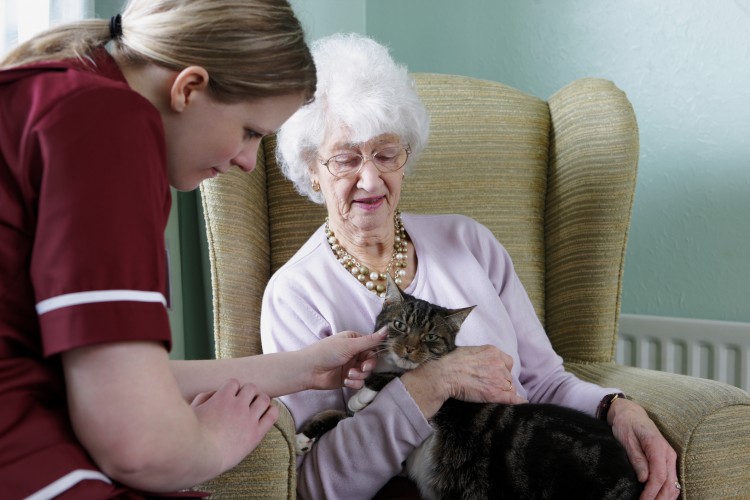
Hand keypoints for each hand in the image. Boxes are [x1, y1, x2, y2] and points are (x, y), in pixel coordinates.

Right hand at [190, 379, 278, 470]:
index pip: (234, 382)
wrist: (201, 458)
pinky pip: (272, 415)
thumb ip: (204, 398)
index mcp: (222, 397)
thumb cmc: (191, 435)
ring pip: (264, 398)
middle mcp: (238, 405)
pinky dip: (271, 410)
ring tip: (256, 407)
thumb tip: (215, 393)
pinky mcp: (256, 433)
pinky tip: (266, 414)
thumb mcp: (192, 410)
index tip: (230, 398)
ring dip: (260, 400)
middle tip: (244, 402)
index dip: (232, 389)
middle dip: (247, 393)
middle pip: (251, 387)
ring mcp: (249, 419)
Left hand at [301, 328, 386, 390]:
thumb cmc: (326, 352)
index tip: (371, 359)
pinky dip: (354, 383)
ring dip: (359, 375)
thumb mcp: (349, 345)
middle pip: (371, 361)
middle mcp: (354, 353)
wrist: (309, 371)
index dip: (374, 354)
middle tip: (362, 368)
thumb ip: (370, 341)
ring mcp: (351, 366)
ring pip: (366, 373)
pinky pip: (359, 382)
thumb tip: (387, 329)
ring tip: (349, 374)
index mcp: (354, 340)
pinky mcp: (347, 379)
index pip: (373, 346)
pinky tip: (346, 381)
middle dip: (367, 366)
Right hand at [402, 345, 525, 418]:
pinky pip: (513, 398)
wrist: (445, 375)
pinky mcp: (495, 393)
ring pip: (509, 387)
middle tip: (486, 386)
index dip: (501, 369)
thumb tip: (481, 361)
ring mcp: (499, 378)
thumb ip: (481, 355)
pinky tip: (521, 404)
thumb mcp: (469, 351)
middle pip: (508, 375)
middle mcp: (499, 363)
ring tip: (488, 394)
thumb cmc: (451, 363)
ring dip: (502, 391)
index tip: (494, 375)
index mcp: (493, 352)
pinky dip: (518, 402)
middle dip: (501, 381)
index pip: (507, 362)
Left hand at [608, 398, 679, 499]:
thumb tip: (644, 479)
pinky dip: (668, 491)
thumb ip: (636, 459)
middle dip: (659, 498)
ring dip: (665, 497)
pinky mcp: (667, 460)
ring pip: (674, 483)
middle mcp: (668, 453)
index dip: (652, 492)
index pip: (659, 476)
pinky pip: (671, 479)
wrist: (631, 414)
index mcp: (657, 446)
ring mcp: (670, 457)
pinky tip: (660, 498)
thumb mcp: (626, 440)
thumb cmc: (626, 425)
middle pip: (669, 483)